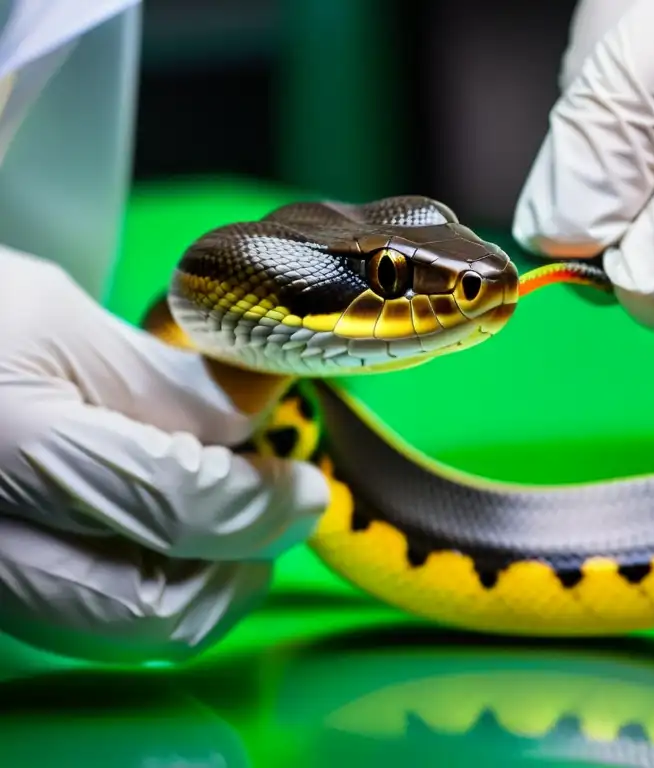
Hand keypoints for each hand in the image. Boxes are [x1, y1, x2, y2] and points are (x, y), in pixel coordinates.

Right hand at [0, 247, 328, 662]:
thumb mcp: (58, 320)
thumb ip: (164, 384)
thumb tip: (258, 424)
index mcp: (15, 445)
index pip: (177, 503)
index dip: (263, 502)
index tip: (306, 486)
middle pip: (154, 605)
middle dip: (242, 567)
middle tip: (283, 515)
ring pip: (124, 633)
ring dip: (207, 591)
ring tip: (237, 527)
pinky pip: (87, 626)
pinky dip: (156, 595)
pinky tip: (178, 545)